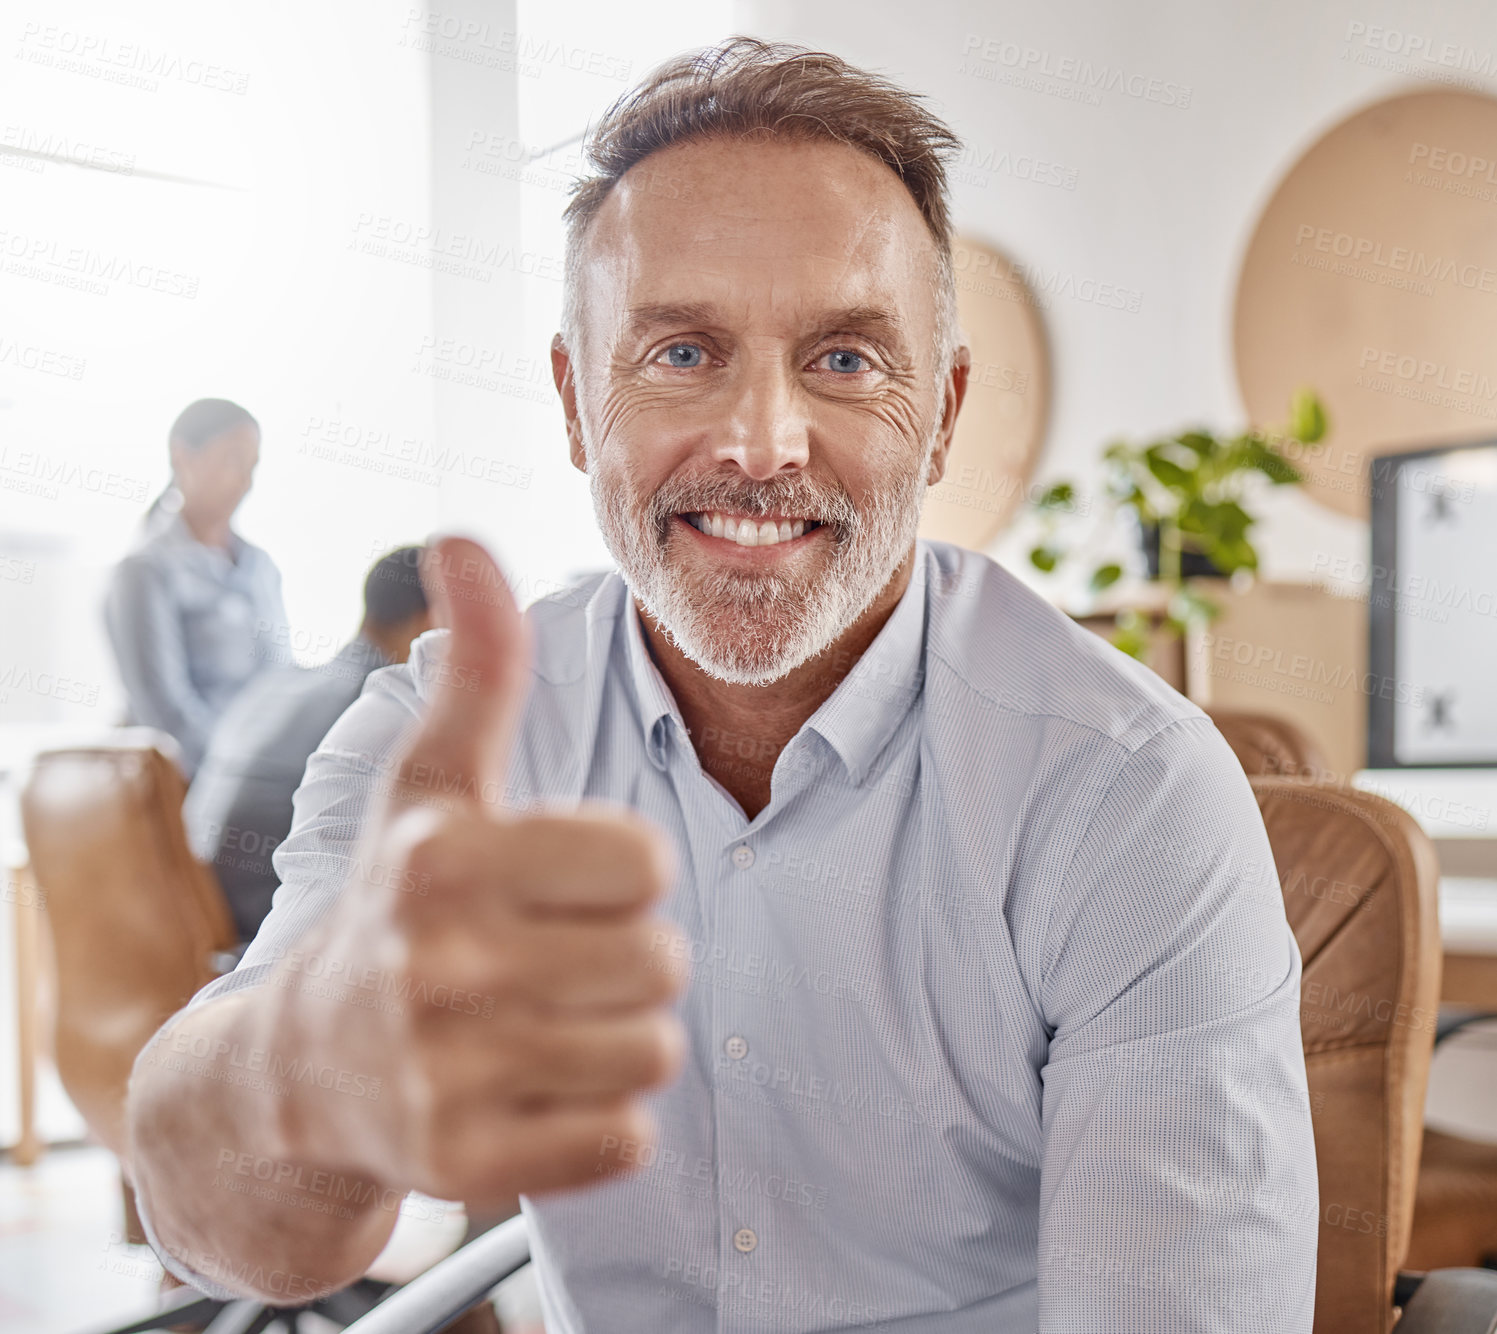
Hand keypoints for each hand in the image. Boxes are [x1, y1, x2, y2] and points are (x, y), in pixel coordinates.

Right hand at [274, 536, 686, 1209]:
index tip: (562, 883)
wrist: (298, 1067)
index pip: (647, 864)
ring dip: (619, 1037)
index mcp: (445, 857)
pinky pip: (624, 1140)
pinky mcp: (463, 1166)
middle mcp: (436, 964)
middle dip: (627, 958)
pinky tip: (535, 1088)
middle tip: (553, 959)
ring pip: (652, 1051)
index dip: (621, 873)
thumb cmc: (395, 897)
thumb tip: (463, 535)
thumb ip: (478, 664)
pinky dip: (601, 1120)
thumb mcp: (433, 779)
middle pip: (660, 961)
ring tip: (545, 1021)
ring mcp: (445, 1074)